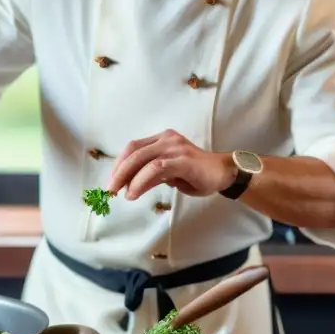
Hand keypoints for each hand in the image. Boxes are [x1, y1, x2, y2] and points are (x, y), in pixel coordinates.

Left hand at [106, 129, 234, 200]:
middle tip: (110, 190)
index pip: (133, 148)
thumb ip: (150, 176)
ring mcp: (175, 148)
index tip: (112, 181)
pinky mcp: (183, 160)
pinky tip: (134, 193)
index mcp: (162, 139)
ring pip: (143, 159)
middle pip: (134, 152)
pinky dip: (141, 181)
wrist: (224, 174)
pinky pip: (156, 168)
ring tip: (121, 194)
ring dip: (127, 178)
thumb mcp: (168, 175)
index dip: (119, 164)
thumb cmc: (196, 174)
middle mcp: (167, 140)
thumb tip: (129, 186)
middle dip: (118, 172)